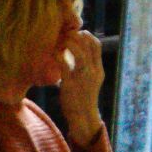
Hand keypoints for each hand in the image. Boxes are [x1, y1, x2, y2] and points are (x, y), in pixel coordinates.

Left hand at [59, 29, 104, 143]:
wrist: (83, 118)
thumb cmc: (83, 98)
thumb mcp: (90, 81)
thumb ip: (86, 67)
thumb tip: (77, 53)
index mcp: (99, 70)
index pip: (96, 45)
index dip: (86, 35)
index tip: (75, 33)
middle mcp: (93, 71)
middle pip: (88, 45)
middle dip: (76, 35)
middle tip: (64, 34)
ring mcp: (83, 77)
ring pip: (79, 52)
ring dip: (68, 42)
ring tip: (60, 41)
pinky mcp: (71, 83)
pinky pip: (64, 64)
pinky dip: (58, 55)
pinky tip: (53, 53)